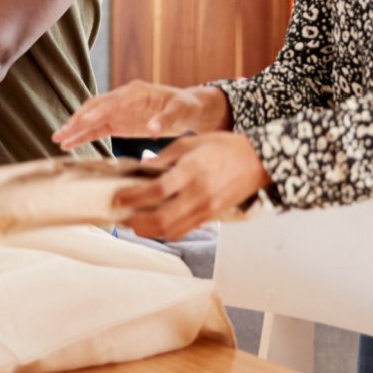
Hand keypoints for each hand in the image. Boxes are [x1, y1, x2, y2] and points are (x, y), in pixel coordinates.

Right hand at [52, 80, 230, 150]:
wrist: (187, 109)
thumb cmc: (185, 106)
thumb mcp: (180, 111)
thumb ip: (165, 119)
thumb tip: (152, 129)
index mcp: (136, 92)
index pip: (112, 101)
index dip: (98, 111)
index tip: (84, 121)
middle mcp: (122, 98)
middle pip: (95, 107)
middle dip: (78, 120)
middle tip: (62, 133)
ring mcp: (118, 110)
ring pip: (91, 118)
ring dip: (75, 128)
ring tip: (57, 139)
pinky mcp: (118, 122)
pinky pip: (97, 129)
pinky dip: (83, 136)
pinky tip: (69, 145)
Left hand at [116, 132, 270, 240]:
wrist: (256, 161)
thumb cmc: (224, 147)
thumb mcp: (191, 141)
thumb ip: (165, 156)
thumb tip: (142, 168)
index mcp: (191, 171)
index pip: (156, 190)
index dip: (132, 197)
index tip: (116, 197)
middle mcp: (198, 194)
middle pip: (160, 219)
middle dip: (135, 222)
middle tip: (119, 217)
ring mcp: (206, 209)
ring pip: (170, 230)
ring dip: (147, 231)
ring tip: (131, 224)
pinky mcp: (211, 217)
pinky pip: (183, 230)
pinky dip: (164, 231)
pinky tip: (153, 226)